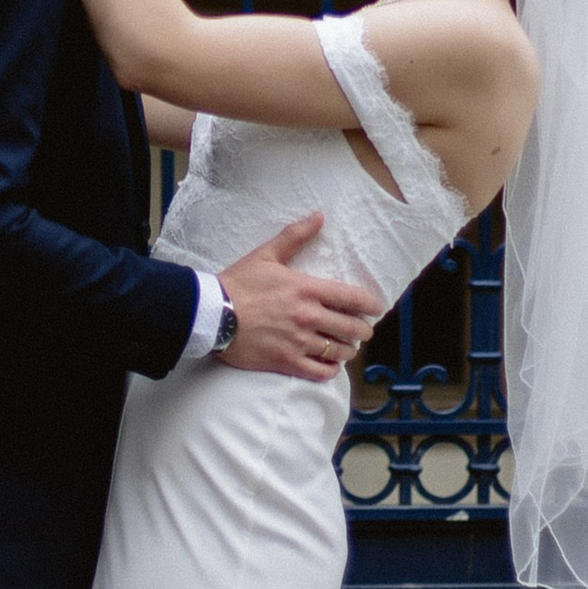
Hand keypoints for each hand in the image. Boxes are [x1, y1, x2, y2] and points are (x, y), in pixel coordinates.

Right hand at [219, 214, 379, 380]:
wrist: (211, 314)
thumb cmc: (238, 284)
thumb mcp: (266, 255)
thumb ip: (295, 235)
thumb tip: (319, 216)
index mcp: (306, 289)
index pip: (352, 298)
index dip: (371, 305)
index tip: (376, 308)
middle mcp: (308, 317)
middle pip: (353, 328)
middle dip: (363, 330)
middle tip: (363, 330)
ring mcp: (299, 342)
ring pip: (340, 351)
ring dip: (348, 349)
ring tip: (346, 347)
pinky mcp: (287, 362)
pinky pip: (320, 372)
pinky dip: (330, 370)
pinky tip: (330, 365)